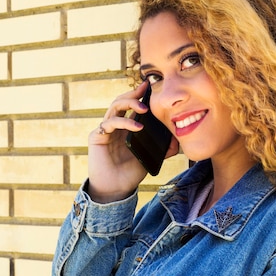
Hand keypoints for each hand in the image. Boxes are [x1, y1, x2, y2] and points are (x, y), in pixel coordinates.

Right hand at [87, 81, 177, 202]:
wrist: (115, 189)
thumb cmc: (130, 173)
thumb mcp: (150, 157)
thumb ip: (163, 149)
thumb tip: (178, 141)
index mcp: (125, 127)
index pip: (130, 105)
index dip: (138, 94)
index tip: (150, 85)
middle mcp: (114, 125)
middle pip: (120, 101)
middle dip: (133, 94)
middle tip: (146, 90)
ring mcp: (104, 130)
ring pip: (114, 107)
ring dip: (130, 103)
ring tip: (144, 108)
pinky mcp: (97, 136)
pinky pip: (110, 123)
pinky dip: (124, 122)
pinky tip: (137, 126)